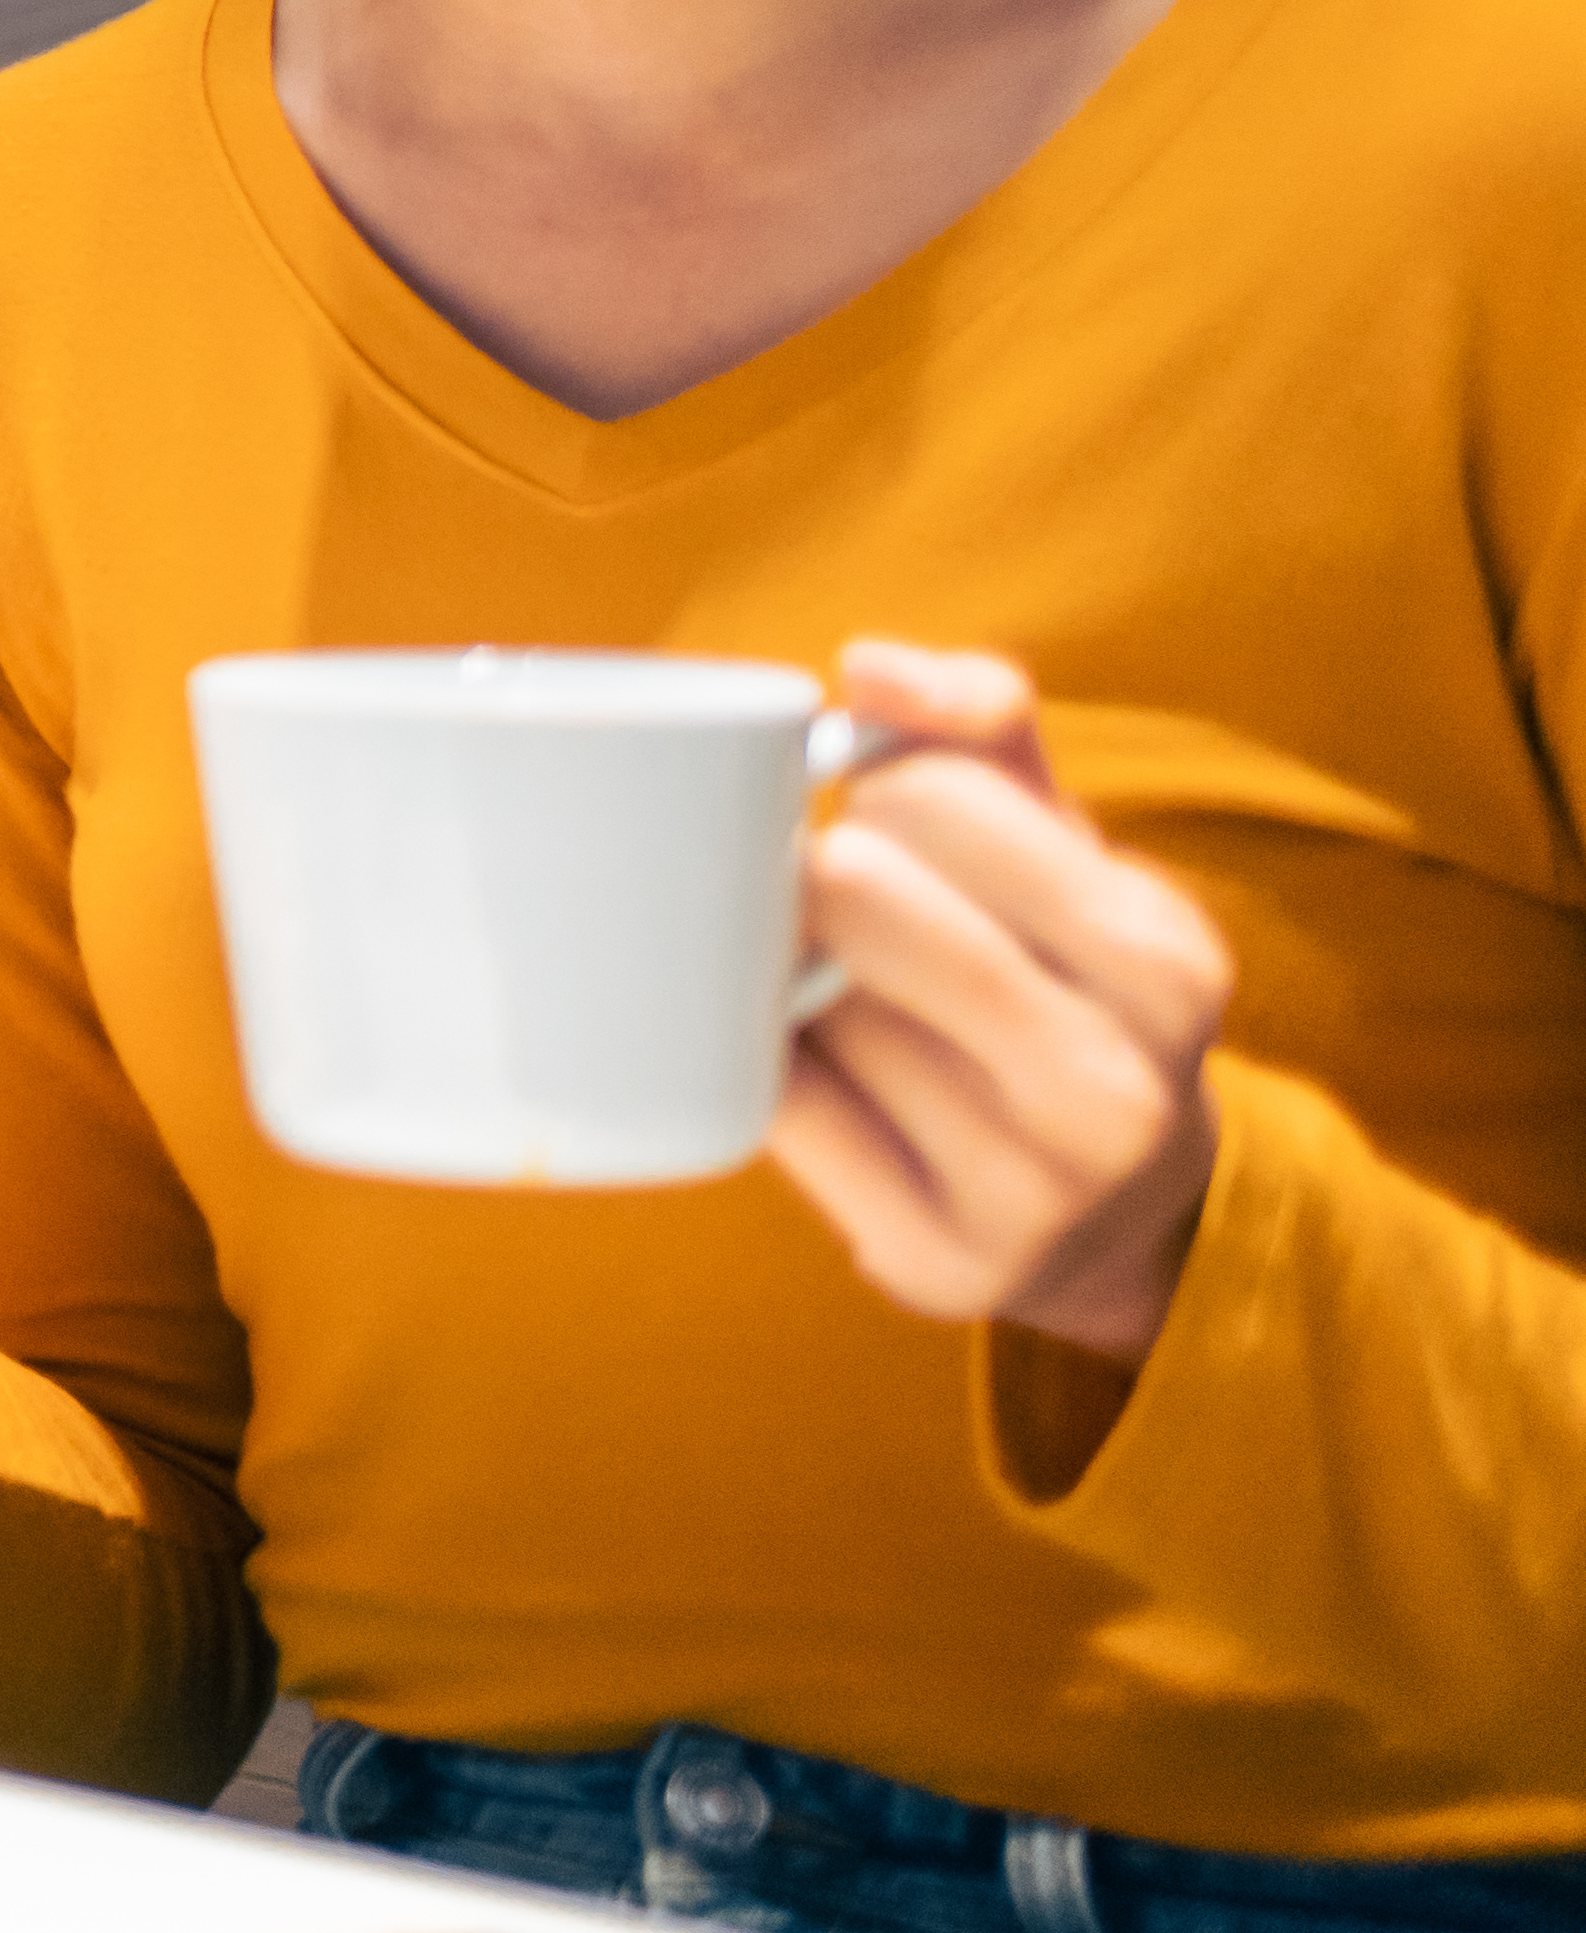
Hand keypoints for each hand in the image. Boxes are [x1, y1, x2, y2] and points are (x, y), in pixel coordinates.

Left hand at [768, 641, 1228, 1361]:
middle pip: (856, 897)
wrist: (1127, 1216)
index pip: (932, 795)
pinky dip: (764, 1069)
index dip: (884, 792)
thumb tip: (869, 666)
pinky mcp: (938, 1266)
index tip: (903, 827)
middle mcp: (1118, 1088)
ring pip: (806, 1009)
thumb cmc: (1060, 978)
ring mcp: (1031, 1195)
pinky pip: (775, 1112)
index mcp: (1168, 960)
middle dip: (825, 876)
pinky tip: (825, 1070)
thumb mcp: (1063, 846)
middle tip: (853, 901)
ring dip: (796, 982)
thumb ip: (981, 725)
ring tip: (859, 1000)